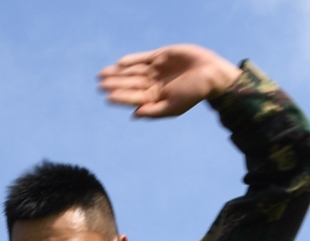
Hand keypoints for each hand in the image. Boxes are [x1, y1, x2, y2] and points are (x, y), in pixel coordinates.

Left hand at [98, 44, 240, 118]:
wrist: (210, 74)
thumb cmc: (194, 94)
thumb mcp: (173, 107)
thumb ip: (153, 111)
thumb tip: (134, 115)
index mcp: (155, 98)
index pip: (133, 98)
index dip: (120, 97)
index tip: (108, 97)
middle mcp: (153, 84)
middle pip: (130, 84)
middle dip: (115, 84)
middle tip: (100, 84)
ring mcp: (155, 70)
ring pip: (132, 71)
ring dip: (118, 73)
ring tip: (102, 74)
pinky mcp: (159, 56)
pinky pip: (142, 58)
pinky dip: (131, 60)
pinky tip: (120, 63)